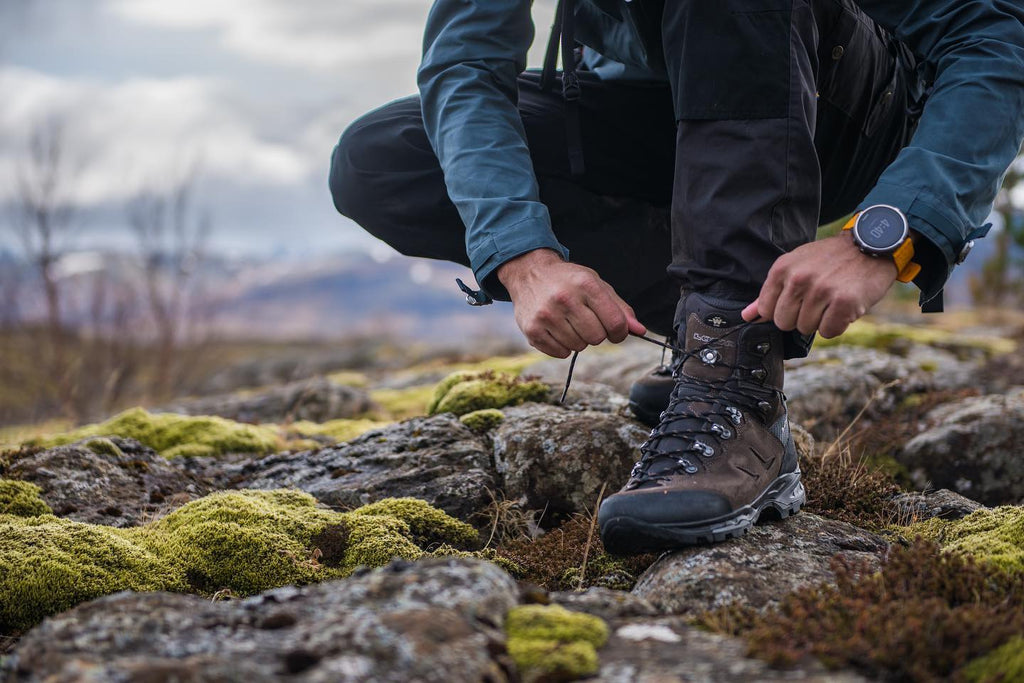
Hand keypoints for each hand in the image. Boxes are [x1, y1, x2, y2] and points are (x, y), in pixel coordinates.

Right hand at [498, 248, 646, 357]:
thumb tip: (640, 331)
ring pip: (578, 347)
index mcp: (586, 284)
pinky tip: (557, 329)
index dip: (619, 332)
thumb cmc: (568, 281)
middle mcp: (565, 298)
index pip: (615, 323)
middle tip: (585, 320)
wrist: (529, 273)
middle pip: (597, 338)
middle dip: (596, 333)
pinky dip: (563, 346)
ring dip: (578, 339)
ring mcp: (546, 315)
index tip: (614, 329)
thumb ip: (620, 309)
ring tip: (568, 322)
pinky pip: (561, 353)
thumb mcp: (596, 285)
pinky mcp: (532, 330)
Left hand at [741, 232, 896, 337]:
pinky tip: (844, 307)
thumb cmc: (830, 259)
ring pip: (806, 328)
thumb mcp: (795, 266)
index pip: (766, 310)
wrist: (872, 245)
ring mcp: (822, 291)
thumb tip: (747, 316)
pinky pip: (829, 332)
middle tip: (818, 299)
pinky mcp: (844, 302)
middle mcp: (799, 279)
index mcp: (783, 269)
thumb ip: (770, 293)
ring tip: (832, 299)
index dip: (782, 310)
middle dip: (800, 317)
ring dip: (821, 320)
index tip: (798, 299)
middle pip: (784, 323)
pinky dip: (837, 325)